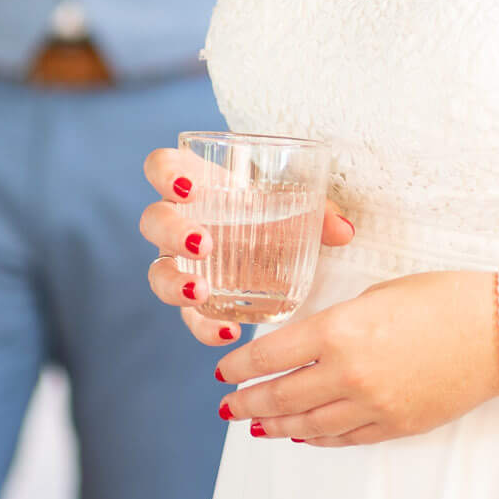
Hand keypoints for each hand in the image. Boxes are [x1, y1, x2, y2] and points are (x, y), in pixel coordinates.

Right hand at [141, 145, 357, 347]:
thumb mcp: (297, 207)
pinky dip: (205, 327)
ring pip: (157, 272)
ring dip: (174, 283)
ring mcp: (180, 262)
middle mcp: (178, 222)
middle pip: (153, 220)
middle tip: (204, 243)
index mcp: (197, 184)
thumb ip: (318, 214)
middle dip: (171, 232)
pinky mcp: (193, 298)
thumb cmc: (276, 214)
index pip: (162, 167)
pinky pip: (189, 316)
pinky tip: (229, 331)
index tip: (187, 187)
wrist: (276, 248)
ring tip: (201, 292)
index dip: (165, 173)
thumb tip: (344, 231)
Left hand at [212, 271, 498, 446]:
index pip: (269, 354)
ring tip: (254, 425)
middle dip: (247, 402)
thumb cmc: (444, 299)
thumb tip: (307, 345)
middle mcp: (348, 374)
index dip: (240, 365)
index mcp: (339, 330)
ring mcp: (372, 406)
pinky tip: (300, 434)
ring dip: (274, 425)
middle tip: (229, 405)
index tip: (224, 371)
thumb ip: (337, 322)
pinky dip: (316, 438)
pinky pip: (343, 438)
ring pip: (306, 424)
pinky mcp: (395, 426)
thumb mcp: (378, 294)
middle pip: (280, 395)